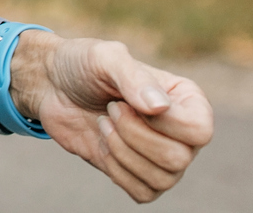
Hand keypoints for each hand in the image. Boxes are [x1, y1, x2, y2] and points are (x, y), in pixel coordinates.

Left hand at [9, 32, 214, 203]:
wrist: (54, 85)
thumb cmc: (84, 65)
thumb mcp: (105, 58)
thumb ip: (133, 77)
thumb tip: (160, 107)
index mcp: (187, 99)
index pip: (198, 130)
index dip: (160, 123)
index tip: (125, 101)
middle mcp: (183, 132)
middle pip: (179, 158)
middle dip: (133, 136)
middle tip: (111, 110)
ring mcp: (164, 157)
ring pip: (162, 179)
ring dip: (121, 152)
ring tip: (104, 124)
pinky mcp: (141, 175)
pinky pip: (143, 193)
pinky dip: (117, 171)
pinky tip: (103, 144)